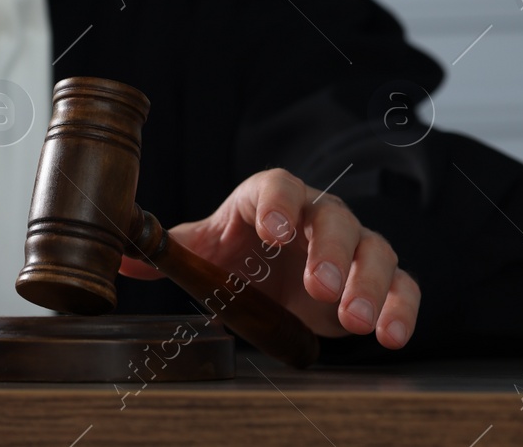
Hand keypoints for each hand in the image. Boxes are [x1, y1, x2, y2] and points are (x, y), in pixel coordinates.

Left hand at [118, 168, 419, 348]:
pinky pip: (403, 285)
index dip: (276, 204)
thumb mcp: (204, 251)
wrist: (275, 278)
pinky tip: (392, 336)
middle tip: (316, 286)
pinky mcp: (382, 279)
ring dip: (367, 283)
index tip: (271, 231)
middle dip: (327, 251)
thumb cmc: (241, 255)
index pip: (277, 186)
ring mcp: (354, 244)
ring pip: (374, 249)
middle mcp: (316, 213)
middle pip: (332, 216)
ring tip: (355, 320)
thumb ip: (169, 250)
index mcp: (270, 199)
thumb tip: (118, 254)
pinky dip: (402, 308)